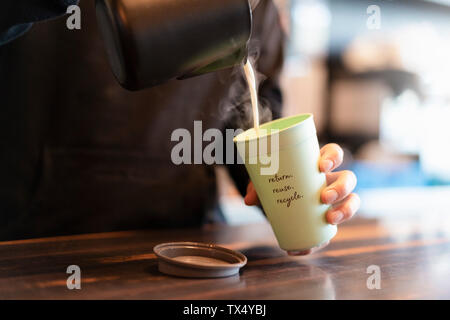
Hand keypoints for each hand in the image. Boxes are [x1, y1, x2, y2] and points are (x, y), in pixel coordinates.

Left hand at [244, 143, 359, 254]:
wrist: (276, 199)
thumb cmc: (275, 182)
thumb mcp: (265, 181)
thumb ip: (257, 187)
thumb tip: (248, 200)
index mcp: (318, 163)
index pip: (334, 153)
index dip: (334, 157)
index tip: (322, 166)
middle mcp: (330, 179)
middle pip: (348, 178)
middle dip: (341, 188)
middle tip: (324, 197)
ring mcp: (333, 199)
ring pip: (352, 200)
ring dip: (346, 210)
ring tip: (330, 219)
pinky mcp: (327, 218)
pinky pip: (334, 228)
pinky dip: (323, 240)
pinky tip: (310, 247)